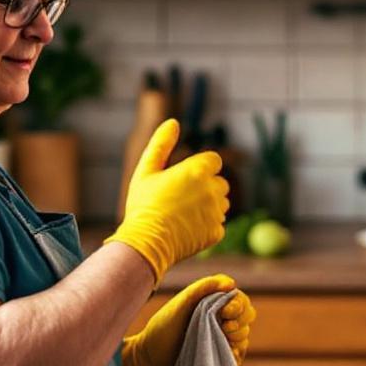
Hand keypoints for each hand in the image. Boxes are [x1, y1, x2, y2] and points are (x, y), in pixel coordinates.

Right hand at [105, 120, 228, 283]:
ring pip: (221, 204)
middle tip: (180, 198)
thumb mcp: (146, 170)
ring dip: (208, 206)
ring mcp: (216, 212)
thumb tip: (173, 121)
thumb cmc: (143, 205)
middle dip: (205, 187)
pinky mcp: (216, 232)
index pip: (214, 161)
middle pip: (219, 182)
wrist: (146, 243)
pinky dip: (206, 226)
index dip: (200, 168)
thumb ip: (161, 144)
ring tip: (183, 214)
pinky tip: (187, 229)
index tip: (185, 178)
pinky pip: (218, 224)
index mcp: (197, 170)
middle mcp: (212, 189)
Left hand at [122, 275, 254, 365]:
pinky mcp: (218, 355)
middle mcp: (217, 318)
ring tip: (224, 339)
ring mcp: (218, 337)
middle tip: (226, 328)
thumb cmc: (162, 329)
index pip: (239, 298)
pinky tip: (228, 354)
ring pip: (244, 334)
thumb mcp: (180, 305)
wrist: (149, 359)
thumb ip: (202, 288)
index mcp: (210, 302)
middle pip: (247, 315)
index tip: (226, 312)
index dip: (238, 304)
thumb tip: (231, 283)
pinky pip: (238, 354)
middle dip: (242, 320)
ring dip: (240, 336)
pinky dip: (237, 354)